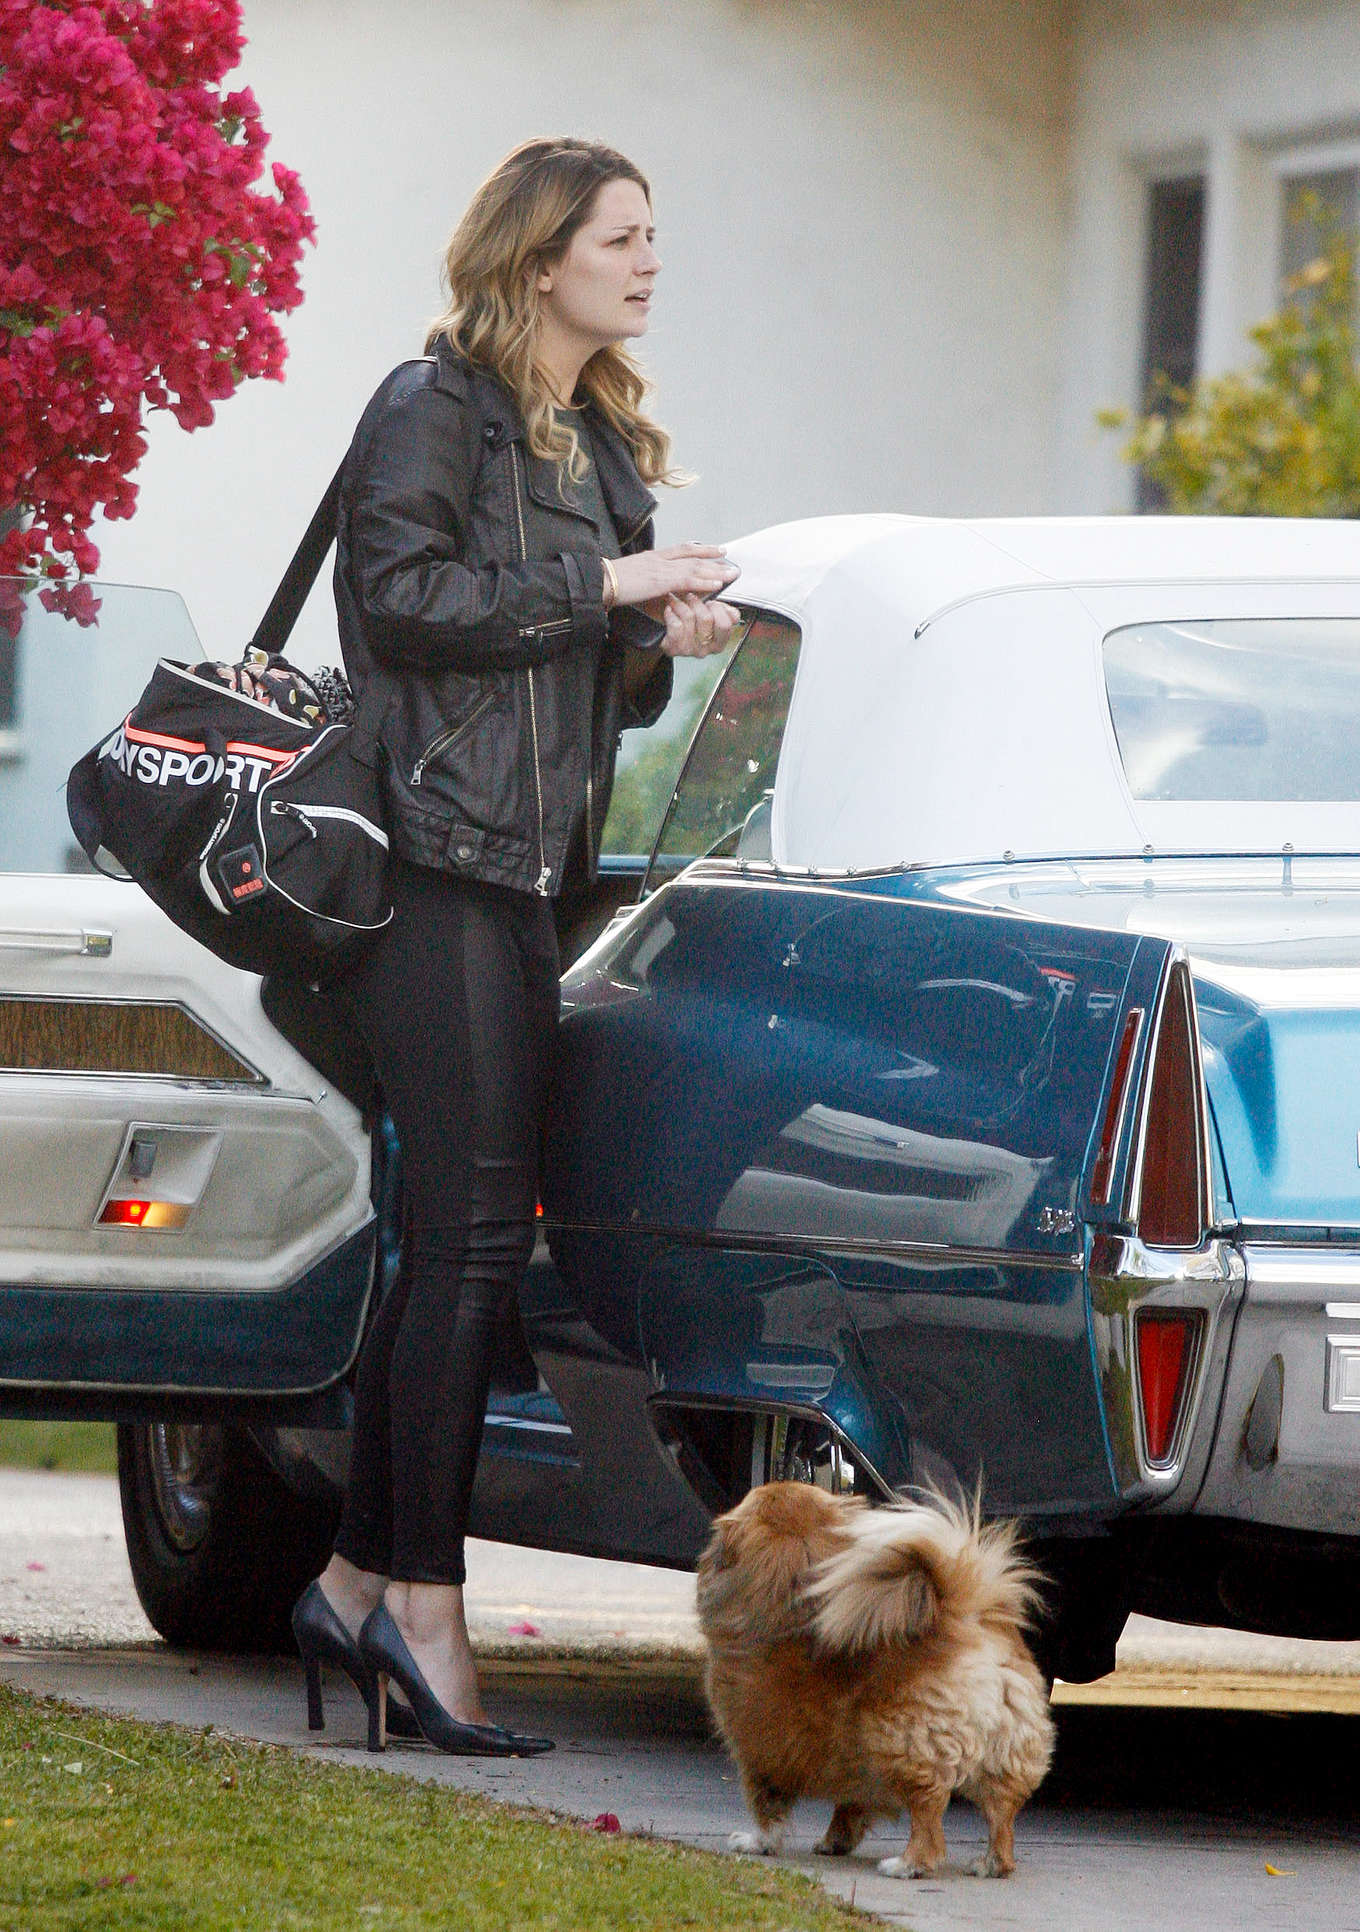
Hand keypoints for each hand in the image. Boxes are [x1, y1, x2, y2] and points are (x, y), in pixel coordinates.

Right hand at [608, 544, 738, 608]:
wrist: (598, 581)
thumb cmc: (609, 583)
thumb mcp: (633, 578)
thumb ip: (648, 580)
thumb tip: (658, 587)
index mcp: (652, 557)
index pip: (682, 549)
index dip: (701, 549)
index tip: (716, 549)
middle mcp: (659, 559)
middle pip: (692, 556)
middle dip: (713, 559)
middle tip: (730, 561)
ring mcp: (660, 568)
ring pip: (694, 566)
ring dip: (715, 570)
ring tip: (731, 573)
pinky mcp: (660, 580)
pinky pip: (687, 579)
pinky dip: (704, 581)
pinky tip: (716, 583)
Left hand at [660, 593, 741, 658]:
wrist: (664, 632)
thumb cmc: (688, 622)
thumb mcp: (710, 614)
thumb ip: (725, 611)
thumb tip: (734, 610)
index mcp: (719, 642)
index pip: (726, 624)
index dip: (718, 608)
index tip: (711, 602)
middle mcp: (706, 649)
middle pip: (707, 618)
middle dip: (698, 603)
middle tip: (691, 598)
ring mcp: (690, 650)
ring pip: (690, 617)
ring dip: (681, 604)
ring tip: (677, 601)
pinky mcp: (674, 648)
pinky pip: (676, 624)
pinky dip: (671, 613)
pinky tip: (669, 611)